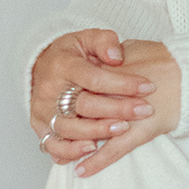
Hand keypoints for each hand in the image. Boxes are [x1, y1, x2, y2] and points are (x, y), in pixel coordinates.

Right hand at [29, 32, 181, 176]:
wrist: (42, 68)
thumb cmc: (72, 54)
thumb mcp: (87, 38)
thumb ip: (104, 42)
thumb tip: (117, 57)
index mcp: (62, 65)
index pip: (94, 78)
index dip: (123, 83)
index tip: (148, 87)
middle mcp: (49, 89)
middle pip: (84, 105)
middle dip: (117, 109)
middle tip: (144, 110)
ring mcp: (42, 110)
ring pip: (70, 128)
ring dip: (98, 131)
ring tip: (124, 129)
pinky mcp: (40, 127)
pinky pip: (52, 145)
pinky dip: (70, 150)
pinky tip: (92, 149)